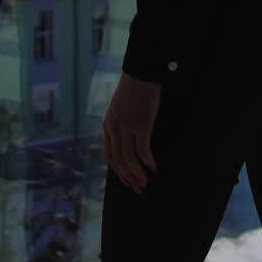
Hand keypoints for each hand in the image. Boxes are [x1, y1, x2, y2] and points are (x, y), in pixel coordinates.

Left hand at [103, 72, 160, 193]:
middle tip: (139, 188)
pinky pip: (143, 149)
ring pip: (129, 159)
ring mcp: (127, 127)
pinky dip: (148, 161)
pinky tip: (154, 166)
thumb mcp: (119, 109)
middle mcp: (114, 128)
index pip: (109, 156)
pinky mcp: (141, 124)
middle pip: (119, 161)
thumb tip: (127, 144)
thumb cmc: (133, 90)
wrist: (140, 73)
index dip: (118, 172)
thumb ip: (119, 125)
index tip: (127, 182)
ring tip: (146, 182)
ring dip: (138, 173)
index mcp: (108, 125)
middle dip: (129, 177)